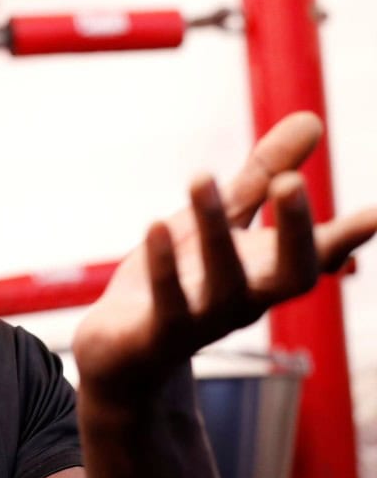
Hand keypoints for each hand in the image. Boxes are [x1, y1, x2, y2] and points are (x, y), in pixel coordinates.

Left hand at [73, 112, 376, 400]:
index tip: (376, 213)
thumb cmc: (182, 282)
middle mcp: (247, 299)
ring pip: (223, 283)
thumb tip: (313, 119)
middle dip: (293, 230)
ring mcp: (206, 320)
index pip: (316, 252)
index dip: (348, 234)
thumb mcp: (220, 222)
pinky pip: (168, 303)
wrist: (126, 358)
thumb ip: (262, 178)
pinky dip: (164, 265)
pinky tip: (155, 225)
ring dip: (213, 230)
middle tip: (291, 182)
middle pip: (289, 274)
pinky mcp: (159, 333)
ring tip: (199, 175)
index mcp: (265, 271)